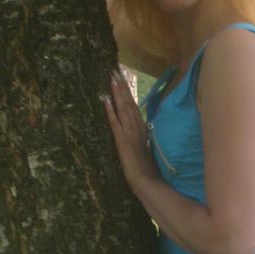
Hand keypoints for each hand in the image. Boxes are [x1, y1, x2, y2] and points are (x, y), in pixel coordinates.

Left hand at [104, 70, 159, 191]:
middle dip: (122, 86)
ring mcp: (130, 134)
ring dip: (117, 93)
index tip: (124, 76)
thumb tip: (140, 127)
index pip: (134, 105)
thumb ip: (143, 136)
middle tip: (115, 69)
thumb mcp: (145, 149)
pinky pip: (115, 124)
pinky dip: (110, 111)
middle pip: (129, 102)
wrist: (148, 184)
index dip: (128, 91)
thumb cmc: (147, 170)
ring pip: (123, 108)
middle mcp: (137, 127)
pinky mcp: (122, 142)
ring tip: (112, 77)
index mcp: (142, 128)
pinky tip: (105, 100)